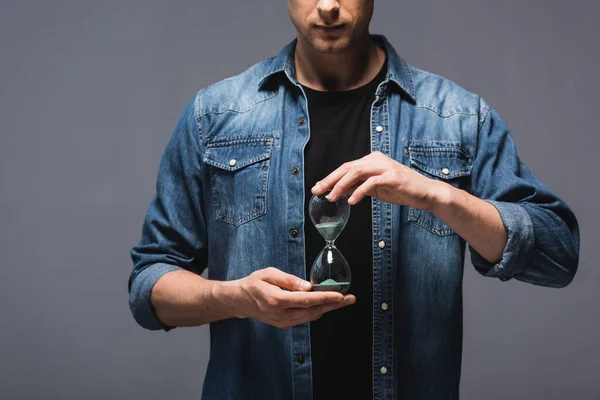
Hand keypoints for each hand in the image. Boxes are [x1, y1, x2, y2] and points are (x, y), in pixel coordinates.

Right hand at [231, 267, 355, 328]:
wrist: (240, 301)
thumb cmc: (254, 284)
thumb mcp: (268, 274)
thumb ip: (289, 280)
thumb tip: (308, 286)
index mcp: (276, 300)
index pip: (307, 300)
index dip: (326, 298)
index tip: (340, 295)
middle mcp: (281, 315)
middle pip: (313, 311)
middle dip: (333, 305)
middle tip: (350, 298)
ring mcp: (282, 322)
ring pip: (311, 317)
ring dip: (328, 308)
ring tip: (343, 300)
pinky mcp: (284, 324)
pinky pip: (305, 318)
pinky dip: (317, 311)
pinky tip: (326, 304)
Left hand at [311, 151, 450, 210]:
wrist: (426, 193)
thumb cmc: (401, 190)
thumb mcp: (376, 189)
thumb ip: (359, 187)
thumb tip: (339, 191)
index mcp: (372, 160)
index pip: (346, 167)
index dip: (330, 178)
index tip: (317, 188)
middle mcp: (377, 160)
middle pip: (347, 168)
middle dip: (330, 180)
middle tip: (317, 191)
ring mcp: (385, 167)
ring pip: (356, 172)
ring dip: (341, 186)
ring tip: (332, 197)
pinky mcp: (392, 177)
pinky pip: (371, 183)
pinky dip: (359, 192)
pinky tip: (352, 201)